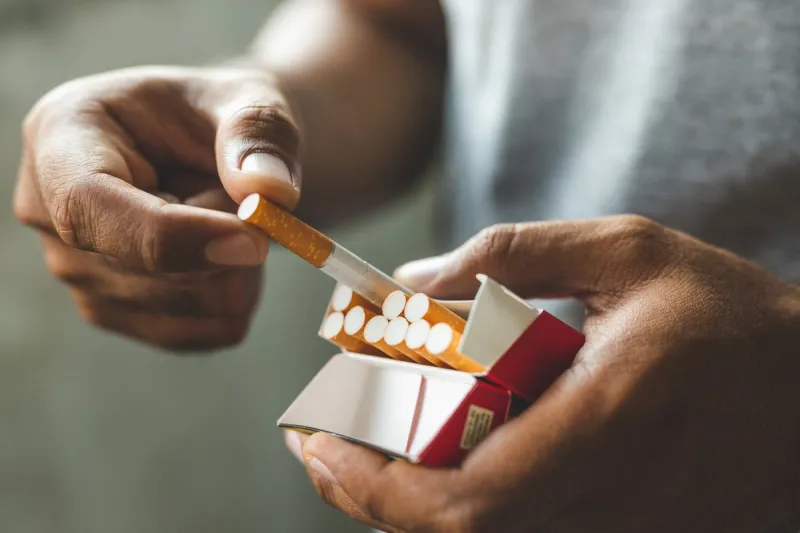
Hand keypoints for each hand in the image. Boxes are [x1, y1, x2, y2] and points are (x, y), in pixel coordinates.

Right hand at [14, 66, 302, 350]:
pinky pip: (206, 330)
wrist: (222, 151)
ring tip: (224, 213)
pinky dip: (240, 296)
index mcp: (62, 136)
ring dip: (238, 266)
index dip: (172, 235)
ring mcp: (76, 271)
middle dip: (227, 240)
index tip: (254, 242)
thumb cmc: (223, 115)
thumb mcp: (250, 99)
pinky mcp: (115, 311)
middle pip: (147, 269)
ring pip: (188, 307)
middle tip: (244, 192)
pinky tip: (227, 252)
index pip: (89, 205)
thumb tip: (268, 191)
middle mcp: (50, 211)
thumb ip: (259, 132)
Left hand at [287, 216, 799, 531]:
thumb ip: (512, 258)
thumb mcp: (628, 251)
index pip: (466, 498)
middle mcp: (611, 497)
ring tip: (355, 446)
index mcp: (610, 418)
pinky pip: (520, 532)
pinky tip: (428, 460)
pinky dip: (454, 506)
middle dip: (368, 494)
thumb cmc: (727, 315)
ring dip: (401, 502)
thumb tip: (411, 283)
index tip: (317, 439)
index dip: (376, 484)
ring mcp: (619, 528)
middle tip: (318, 442)